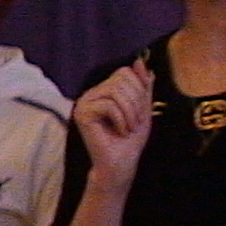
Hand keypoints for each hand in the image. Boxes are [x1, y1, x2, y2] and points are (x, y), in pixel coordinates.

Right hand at [71, 62, 155, 182]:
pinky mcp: (82, 114)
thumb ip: (142, 86)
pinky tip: (119, 131)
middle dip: (136, 101)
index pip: (125, 72)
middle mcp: (92, 93)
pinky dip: (120, 120)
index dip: (139, 89)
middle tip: (135, 122)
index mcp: (104, 90)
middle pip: (121, 79)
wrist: (121, 164)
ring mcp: (84, 103)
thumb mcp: (142, 108)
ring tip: (129, 127)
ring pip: (115, 91)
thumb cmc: (131, 140)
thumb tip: (139, 61)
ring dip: (130, 111)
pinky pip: (108, 105)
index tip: (140, 113)